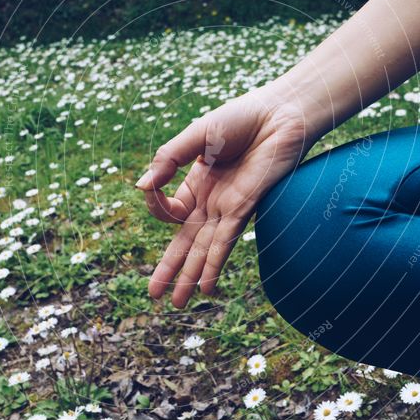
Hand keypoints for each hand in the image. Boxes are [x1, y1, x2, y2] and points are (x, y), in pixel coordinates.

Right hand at [137, 87, 310, 307]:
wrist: (279, 114)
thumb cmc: (240, 118)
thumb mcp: (195, 136)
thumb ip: (167, 159)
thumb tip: (140, 187)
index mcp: (195, 183)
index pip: (168, 209)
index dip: (155, 205)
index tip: (149, 190)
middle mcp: (211, 201)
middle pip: (184, 242)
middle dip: (168, 269)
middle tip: (153, 295)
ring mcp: (228, 208)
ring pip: (202, 249)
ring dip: (188, 277)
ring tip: (175, 305)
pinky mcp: (246, 208)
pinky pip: (225, 242)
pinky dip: (213, 264)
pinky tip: (204, 287)